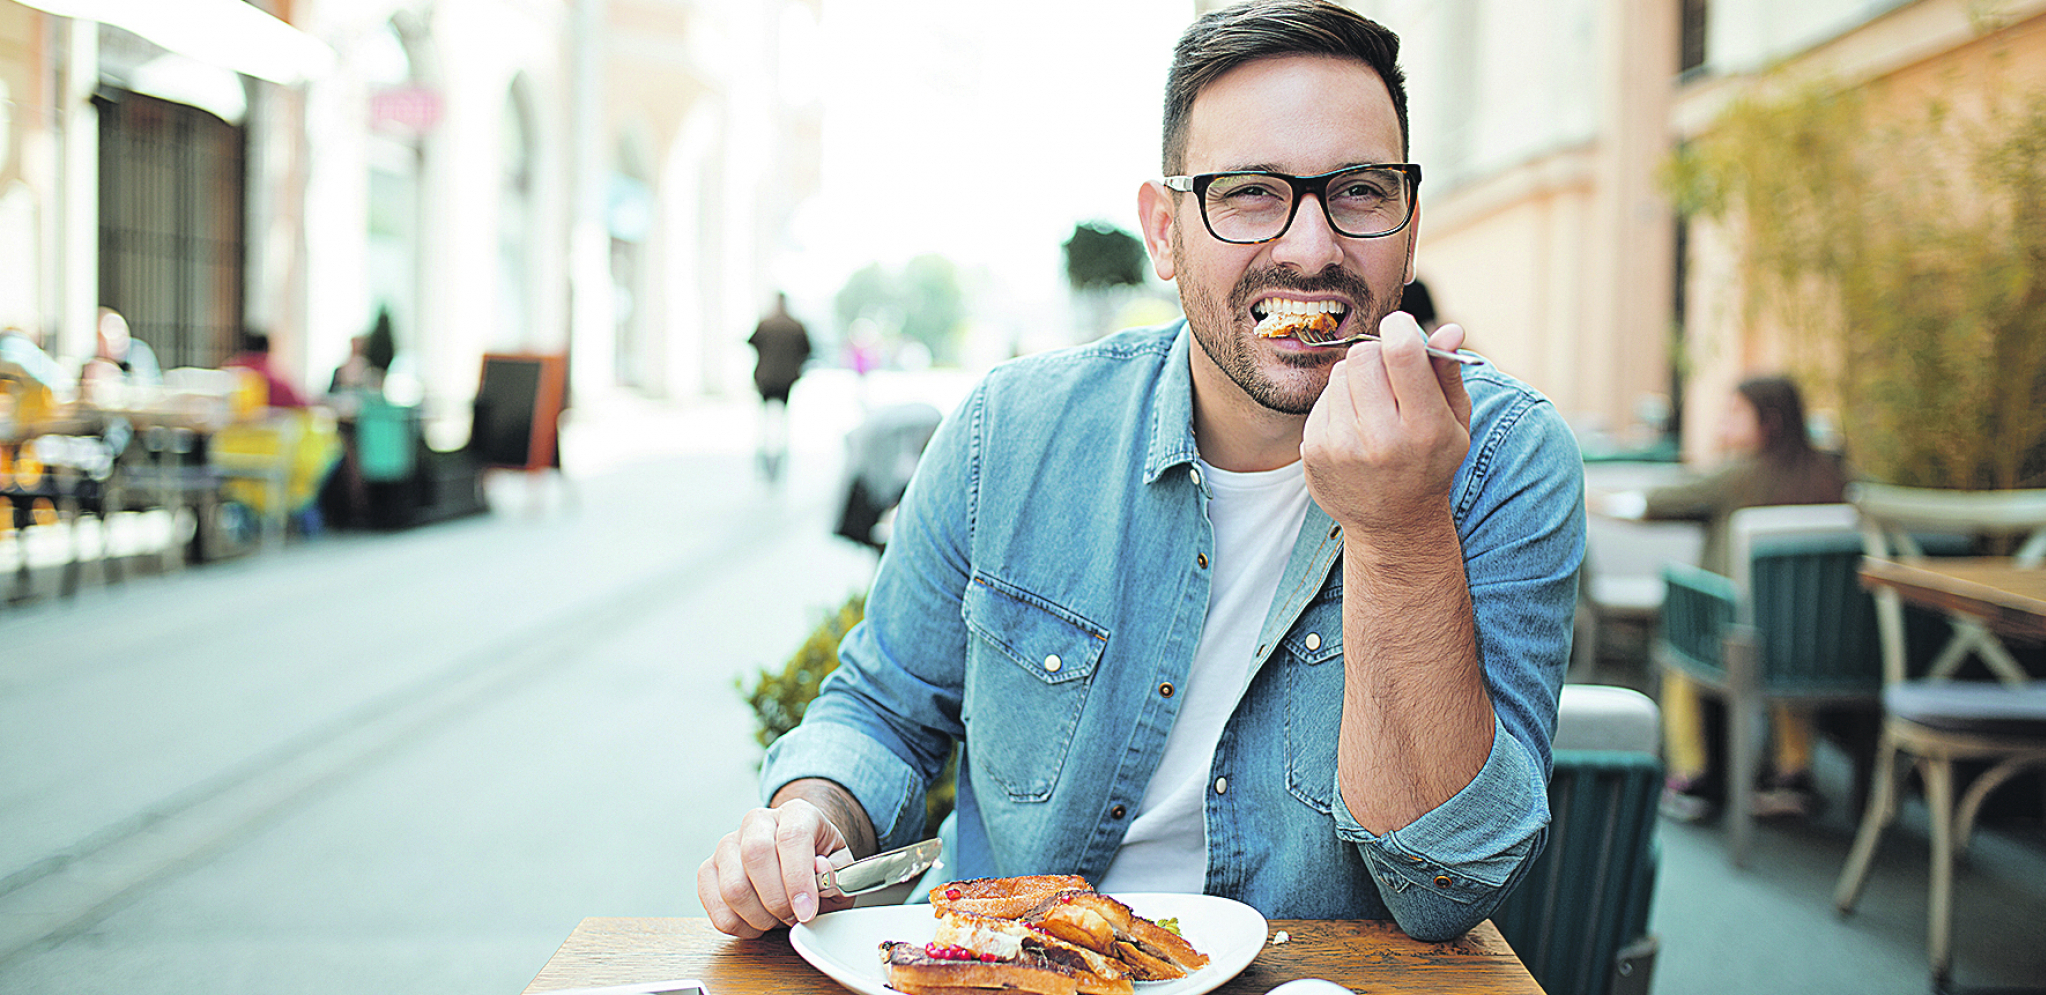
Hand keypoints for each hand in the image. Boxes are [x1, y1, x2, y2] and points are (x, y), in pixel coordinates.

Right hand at [697, 799, 857, 936]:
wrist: (796, 860)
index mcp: (796, 812)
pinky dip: (739, 925)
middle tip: (794, 917)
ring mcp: (728, 844)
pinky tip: (757, 923)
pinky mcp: (708, 869)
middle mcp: (757, 822)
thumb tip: (820, 872)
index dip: (799, 879)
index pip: (792, 837)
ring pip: (733, 887)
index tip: (807, 911)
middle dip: (777, 900)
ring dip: (759, 917)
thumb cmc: (818, 864)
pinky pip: (715, 906)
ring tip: (777, 919)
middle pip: (756, 856)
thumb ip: (836, 873)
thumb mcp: (840, 868)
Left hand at [1302, 311, 1473, 538]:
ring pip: (1340, 373)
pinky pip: (1323, 397)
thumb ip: (1448, 373)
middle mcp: (1381, 439)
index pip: (1401, 355)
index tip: (1401, 327)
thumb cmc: (1430, 463)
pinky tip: (1355, 426)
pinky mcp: (1314, 449)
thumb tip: (1449, 328)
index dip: (1399, 328)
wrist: (1393, 524)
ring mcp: (1341, 446)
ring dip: (1358, 378)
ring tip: (1375, 407)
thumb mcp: (1455, 422)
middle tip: (1390, 373)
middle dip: (1378, 354)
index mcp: (1424, 428)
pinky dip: (1340, 402)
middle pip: (1363, 356)